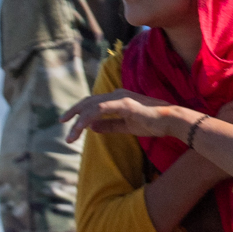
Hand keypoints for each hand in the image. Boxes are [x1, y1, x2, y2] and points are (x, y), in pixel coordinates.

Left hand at [61, 88, 188, 143]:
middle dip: (73, 112)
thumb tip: (92, 127)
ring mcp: (120, 98)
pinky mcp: (124, 104)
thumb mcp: (126, 126)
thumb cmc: (153, 123)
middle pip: (88, 102)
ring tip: (70, 136)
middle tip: (61, 122)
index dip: (79, 111)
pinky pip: (100, 110)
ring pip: (91, 107)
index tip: (69, 122)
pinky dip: (88, 119)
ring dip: (78, 121)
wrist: (171, 121)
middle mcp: (117, 95)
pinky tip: (80, 128)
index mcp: (117, 99)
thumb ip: (109, 126)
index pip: (93, 103)